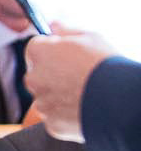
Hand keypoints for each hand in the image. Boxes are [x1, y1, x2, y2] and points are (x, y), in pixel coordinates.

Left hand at [26, 25, 117, 141]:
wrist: (116, 100)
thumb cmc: (104, 66)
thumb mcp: (90, 37)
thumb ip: (66, 31)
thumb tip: (53, 25)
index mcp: (38, 53)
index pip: (35, 48)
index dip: (52, 51)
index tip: (66, 56)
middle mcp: (33, 78)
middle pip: (37, 75)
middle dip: (52, 75)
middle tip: (77, 76)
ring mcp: (41, 103)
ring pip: (46, 99)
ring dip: (58, 97)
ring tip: (84, 94)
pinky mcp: (51, 124)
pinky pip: (56, 118)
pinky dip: (66, 115)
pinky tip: (83, 109)